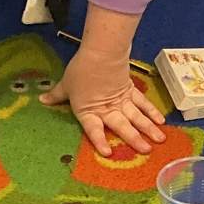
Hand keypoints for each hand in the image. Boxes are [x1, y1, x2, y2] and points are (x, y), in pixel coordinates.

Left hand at [41, 50, 165, 156]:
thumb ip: (56, 95)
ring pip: (136, 116)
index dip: (99, 141)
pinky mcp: (130, 91)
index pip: (93, 129)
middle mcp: (107, 109)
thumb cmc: (81, 69)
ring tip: (159, 140)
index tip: (107, 152)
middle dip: (134, 139)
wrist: (101, 51)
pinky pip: (142, 103)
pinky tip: (161, 121)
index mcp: (89, 111)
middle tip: (146, 150)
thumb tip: (42, 100)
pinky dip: (151, 111)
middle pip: (122, 125)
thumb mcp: (66, 84)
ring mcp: (121, 100)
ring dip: (148, 128)